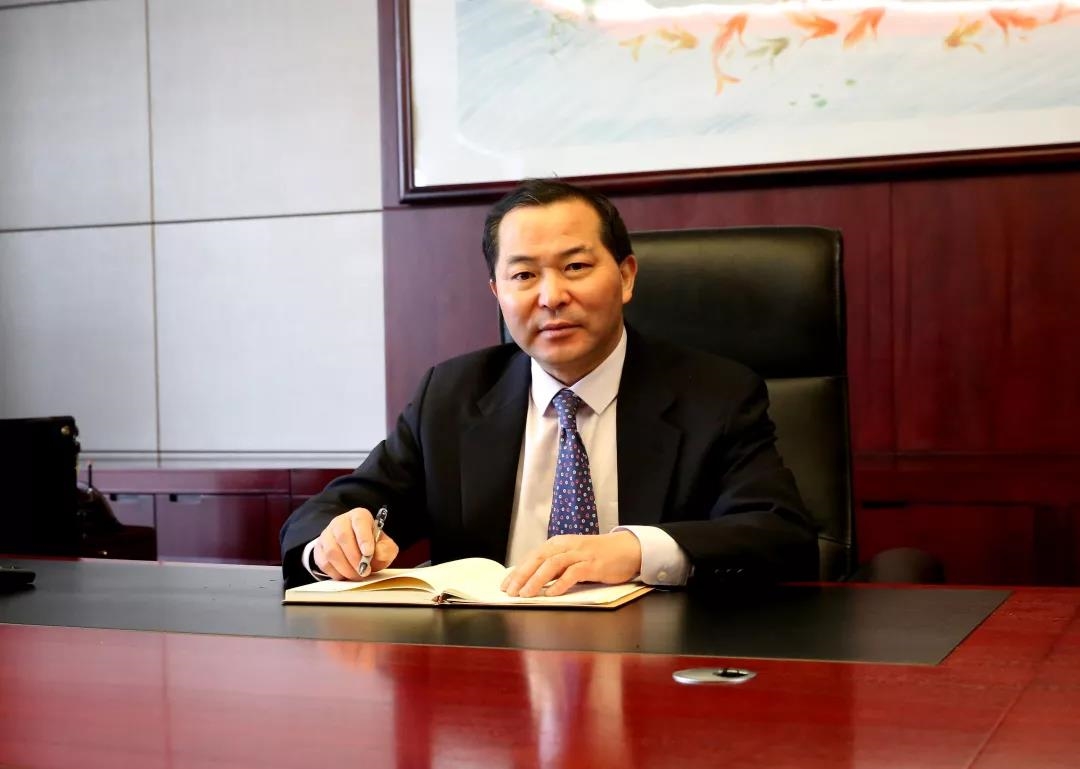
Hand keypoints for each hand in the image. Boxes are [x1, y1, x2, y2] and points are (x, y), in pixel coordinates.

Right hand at [314, 507, 398, 580]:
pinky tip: (346, 575)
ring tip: (357, 575)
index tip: (369, 553)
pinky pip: (323, 562)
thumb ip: (386, 549)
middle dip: (355, 558)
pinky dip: (336, 572)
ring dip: (345, 567)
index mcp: (359, 516)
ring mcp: (327, 535)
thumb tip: (377, 554)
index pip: (360, 521)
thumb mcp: (385, 546)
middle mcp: (341, 522)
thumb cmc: (372, 545)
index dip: (364, 537)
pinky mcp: (319, 549)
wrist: (356, 548)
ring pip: (331, 551)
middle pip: (343, 537)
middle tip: (364, 571)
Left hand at [501, 531, 641, 596]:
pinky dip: (561, 584)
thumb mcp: (572, 557)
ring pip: (553, 564)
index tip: (505, 585)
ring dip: (537, 580)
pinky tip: (552, 594)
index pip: (532, 556)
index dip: (517, 570)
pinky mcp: (593, 564)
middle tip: (510, 592)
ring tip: (526, 594)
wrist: (626, 549)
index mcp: (558, 544)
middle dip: (521, 575)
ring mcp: (580, 554)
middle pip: (539, 558)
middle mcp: (566, 546)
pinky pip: (574, 573)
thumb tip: (532, 580)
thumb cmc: (597, 555)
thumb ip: (555, 566)